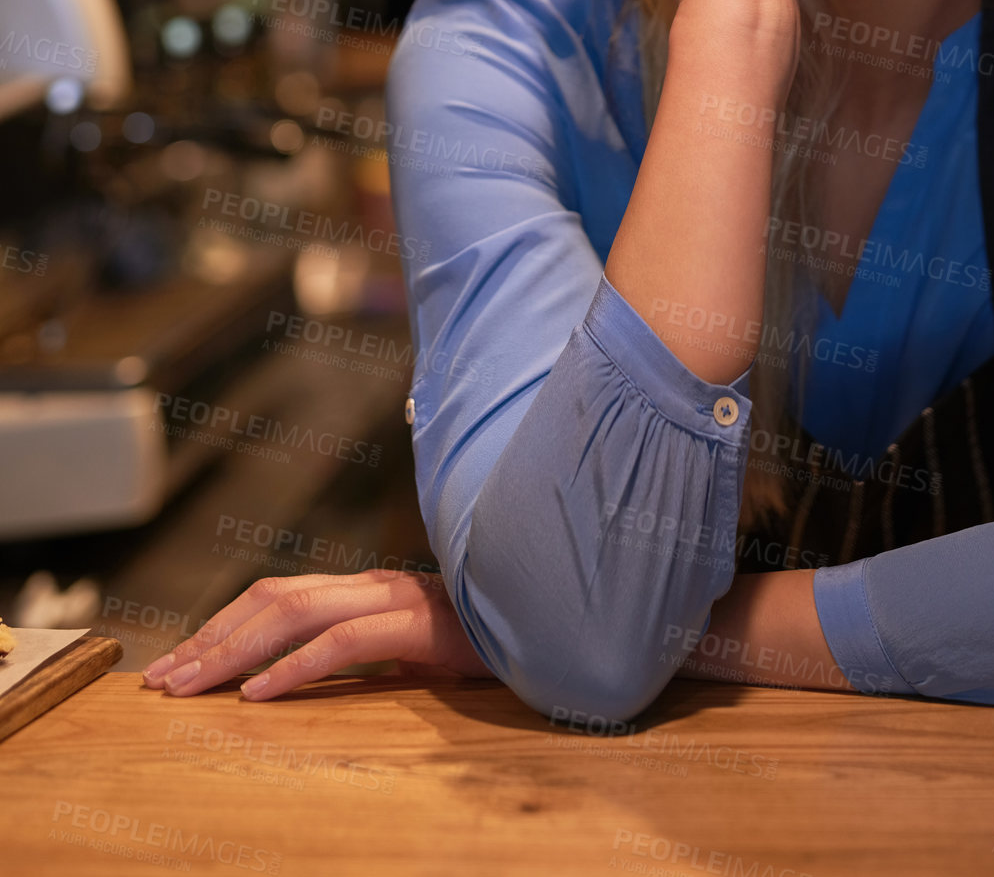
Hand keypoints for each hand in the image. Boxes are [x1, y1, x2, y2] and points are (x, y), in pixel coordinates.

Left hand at [139, 569, 493, 699]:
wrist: (546, 617)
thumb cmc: (479, 637)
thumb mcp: (407, 646)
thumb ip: (363, 647)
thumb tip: (304, 673)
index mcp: (363, 588)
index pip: (276, 595)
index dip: (222, 626)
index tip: (179, 663)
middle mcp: (370, 584)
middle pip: (272, 600)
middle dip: (211, 640)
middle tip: (163, 682)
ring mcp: (394, 598)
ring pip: (296, 613)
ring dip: (236, 652)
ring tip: (194, 687)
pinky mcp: (418, 625)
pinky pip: (346, 642)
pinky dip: (296, 667)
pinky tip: (261, 694)